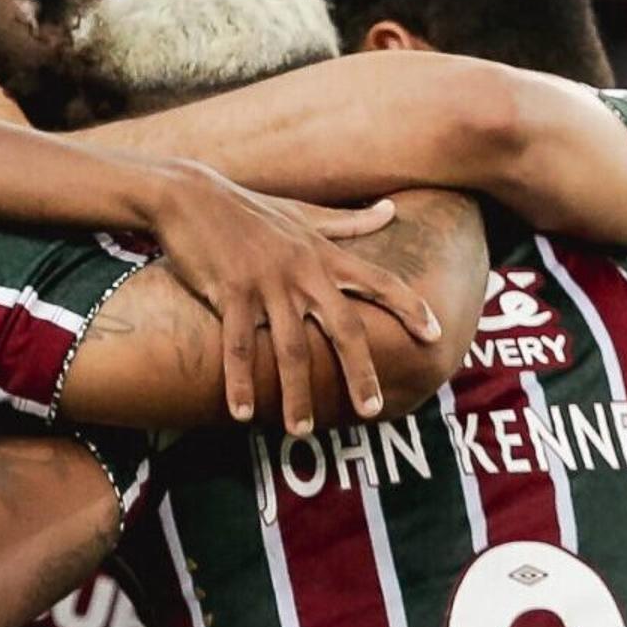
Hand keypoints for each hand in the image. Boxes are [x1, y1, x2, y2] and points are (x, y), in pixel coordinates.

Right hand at [136, 162, 434, 430]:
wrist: (190, 195)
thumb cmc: (249, 210)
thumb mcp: (304, 214)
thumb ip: (350, 222)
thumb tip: (391, 211)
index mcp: (324, 255)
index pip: (379, 282)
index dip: (409, 307)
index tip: (435, 335)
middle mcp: (303, 270)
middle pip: (343, 327)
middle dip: (360, 372)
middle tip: (372, 410)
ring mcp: (267, 282)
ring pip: (290, 347)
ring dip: (296, 393)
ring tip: (301, 431)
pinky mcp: (229, 291)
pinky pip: (237, 345)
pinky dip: (240, 381)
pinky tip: (244, 413)